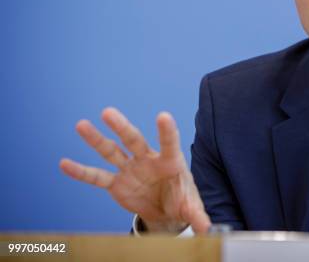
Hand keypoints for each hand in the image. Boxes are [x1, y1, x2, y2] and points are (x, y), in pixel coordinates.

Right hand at [59, 107, 210, 233]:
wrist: (166, 210)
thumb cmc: (181, 200)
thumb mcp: (191, 207)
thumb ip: (198, 215)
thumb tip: (209, 230)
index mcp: (170, 161)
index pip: (169, 143)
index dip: (166, 132)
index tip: (163, 116)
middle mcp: (147, 160)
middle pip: (134, 140)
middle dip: (121, 127)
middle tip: (108, 113)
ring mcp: (130, 169)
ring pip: (112, 151)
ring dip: (96, 140)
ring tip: (81, 125)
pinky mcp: (117, 184)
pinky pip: (98, 177)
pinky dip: (82, 172)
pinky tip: (65, 163)